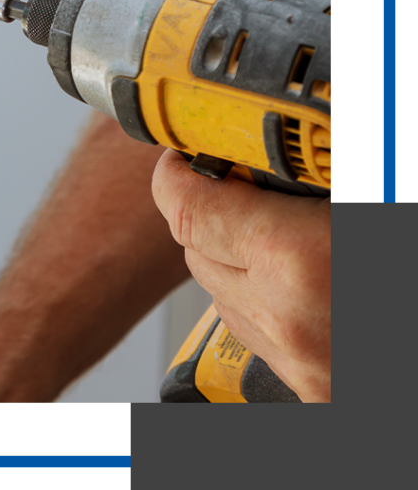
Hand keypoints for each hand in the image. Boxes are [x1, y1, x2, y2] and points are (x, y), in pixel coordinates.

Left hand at [152, 149, 330, 401]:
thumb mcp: (364, 198)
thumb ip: (299, 176)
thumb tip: (252, 142)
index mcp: (295, 260)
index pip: (185, 208)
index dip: (172, 175)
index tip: (178, 155)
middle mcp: (285, 319)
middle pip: (194, 252)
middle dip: (207, 214)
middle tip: (241, 185)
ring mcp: (298, 366)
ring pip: (221, 297)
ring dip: (235, 262)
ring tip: (281, 233)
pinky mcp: (311, 393)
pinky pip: (259, 337)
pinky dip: (265, 304)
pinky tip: (305, 282)